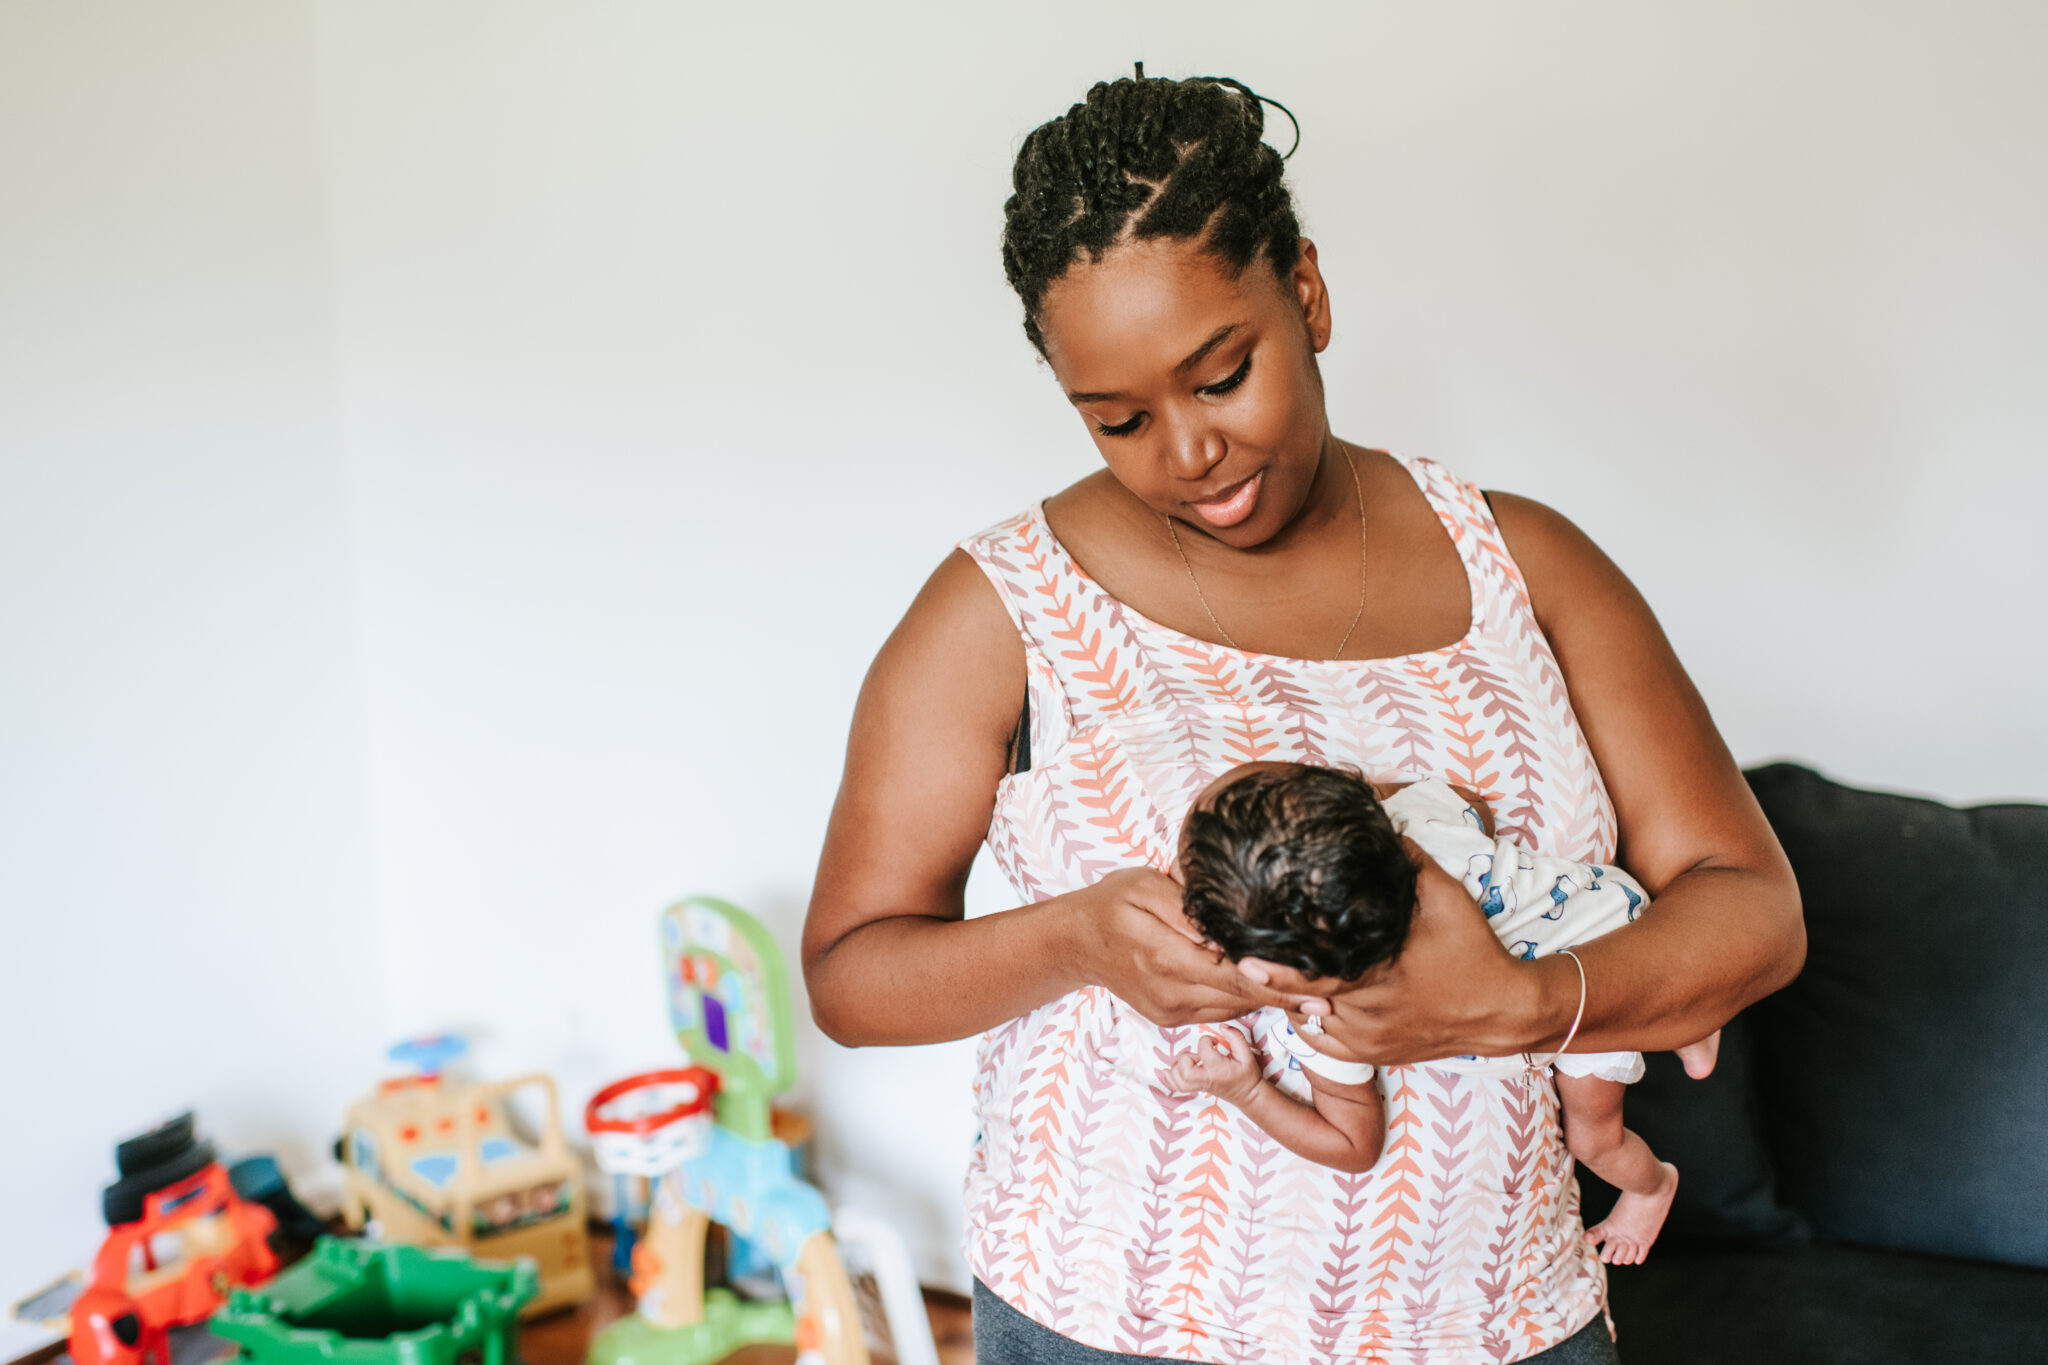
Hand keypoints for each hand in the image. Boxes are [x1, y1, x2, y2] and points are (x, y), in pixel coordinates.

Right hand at [1068, 868, 1308, 1026]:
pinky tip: (1264, 983)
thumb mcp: (1147, 888)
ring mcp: (1171, 1011)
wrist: (1075, 942)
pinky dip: (1243, 999)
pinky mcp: (1171, 1018)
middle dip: (1286, 995)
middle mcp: (1172, 994)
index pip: (1237, 978)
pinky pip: (1218, 1010)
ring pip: (1233, 1008)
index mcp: (1167, 959)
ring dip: (1268, 999)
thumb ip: (1190, 912)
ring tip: (1309, 988)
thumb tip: (1229, 931)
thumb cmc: (1113, 904)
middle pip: (1242, 999)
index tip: (1319, 989)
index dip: (1280, 985)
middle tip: (1332, 991)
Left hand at [1164, 1027, 1263, 1105]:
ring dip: (1178, 1066)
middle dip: (1187, 1057)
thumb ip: (1236, 1037)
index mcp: (1219, 1069)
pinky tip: (1167, 1070)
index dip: (1207, 1041)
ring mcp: (1199, 1085)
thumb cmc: (1247, 1075)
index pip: (1204, 1051)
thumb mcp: (1247, 1054)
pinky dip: (1169, 1078)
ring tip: (1191, 1061)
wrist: (1247, 1095)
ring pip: (1178, 1080)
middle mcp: (1207, 1079)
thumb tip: (1222, 1027)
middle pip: (1185, 1071)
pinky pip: (1176, 1087)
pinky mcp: (1196, 1088)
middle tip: (1198, 1055)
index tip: (1215, 1042)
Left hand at [1238, 860, 1555, 1062]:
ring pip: (1310, 1022)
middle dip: (1276, 981)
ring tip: (1272, 975)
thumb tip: (1382, 827)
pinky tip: (1305, 1000)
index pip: (1317, 976)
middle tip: (1244, 962)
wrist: (1502, 1009)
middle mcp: (1370, 1012)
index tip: (1245, 961)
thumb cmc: (1472, 950)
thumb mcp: (1446, 896)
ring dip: (1293, 1000)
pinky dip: (1309, 1023)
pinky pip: (1324, 1044)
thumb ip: (1410, 863)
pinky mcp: (1373, 1055)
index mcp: (1381, 974)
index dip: (1278, 972)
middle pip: (1306, 1000)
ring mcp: (1370, 1039)